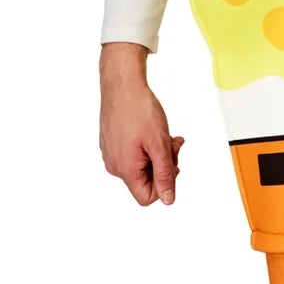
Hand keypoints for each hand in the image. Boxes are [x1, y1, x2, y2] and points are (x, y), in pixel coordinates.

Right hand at [99, 43, 183, 205]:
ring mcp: (111, 153)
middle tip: (172, 145)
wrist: (122, 84)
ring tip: (165, 135)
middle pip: (146, 180)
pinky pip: (134, 153)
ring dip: (158, 153)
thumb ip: (164, 175)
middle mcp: (114, 165)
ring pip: (142, 165)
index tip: (171, 164)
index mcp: (125, 168)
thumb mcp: (159, 145)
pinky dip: (147, 145)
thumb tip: (168, 199)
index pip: (147, 197)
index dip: (164, 185)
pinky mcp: (112, 142)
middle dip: (164, 165)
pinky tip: (153, 131)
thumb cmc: (138, 109)